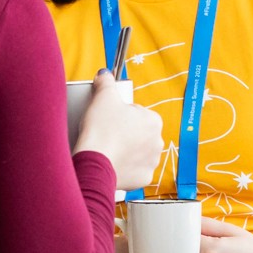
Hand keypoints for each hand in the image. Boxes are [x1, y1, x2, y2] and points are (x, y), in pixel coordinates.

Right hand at [73, 72, 163, 187]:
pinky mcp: (143, 178)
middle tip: (107, 133)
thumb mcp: (103, 96)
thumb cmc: (101, 128)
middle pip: (139, 133)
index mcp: (153, 120)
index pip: (137, 113)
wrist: (94, 161)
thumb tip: (105, 74)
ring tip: (108, 148)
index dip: (121, 114)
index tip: (109, 119)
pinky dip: (125, 167)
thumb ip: (106, 82)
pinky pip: (134, 170)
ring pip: (138, 152)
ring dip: (126, 150)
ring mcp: (152, 162)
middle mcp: (158, 141)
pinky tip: (113, 162)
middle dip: (126, 133)